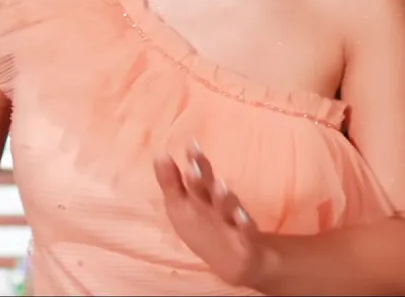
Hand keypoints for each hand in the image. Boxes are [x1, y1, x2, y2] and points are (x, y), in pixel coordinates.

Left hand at [153, 141, 264, 286]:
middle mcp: (217, 203)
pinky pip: (245, 231)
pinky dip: (244, 225)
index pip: (198, 174)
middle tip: (192, 167)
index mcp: (202, 195)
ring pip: (227, 207)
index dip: (194, 160)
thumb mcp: (182, 206)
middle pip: (209, 187)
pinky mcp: (245, 238)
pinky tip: (242, 219)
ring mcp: (231, 219)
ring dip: (224, 198)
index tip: (190, 144)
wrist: (235, 259)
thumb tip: (158, 153)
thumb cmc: (204, 226)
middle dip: (202, 177)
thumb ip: (171, 181)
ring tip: (220, 187)